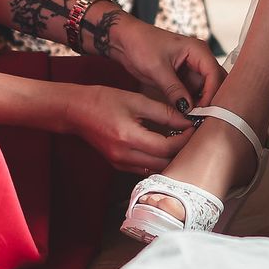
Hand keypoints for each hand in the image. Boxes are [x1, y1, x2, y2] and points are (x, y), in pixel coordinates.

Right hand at [59, 83, 199, 171]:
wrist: (75, 111)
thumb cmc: (102, 101)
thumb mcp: (135, 100)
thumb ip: (163, 111)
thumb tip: (186, 119)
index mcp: (128, 137)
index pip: (166, 147)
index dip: (184, 139)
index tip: (194, 128)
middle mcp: (124, 156)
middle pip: (163, 163)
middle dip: (180, 151)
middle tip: (192, 137)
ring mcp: (120, 164)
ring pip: (155, 169)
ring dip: (169, 158)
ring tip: (180, 142)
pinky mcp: (118, 165)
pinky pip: (144, 168)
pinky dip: (156, 160)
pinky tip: (164, 148)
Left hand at [105, 14, 222, 113]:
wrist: (125, 40)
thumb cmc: (141, 44)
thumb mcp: (157, 68)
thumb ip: (174, 89)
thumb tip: (187, 109)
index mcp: (197, 50)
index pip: (214, 74)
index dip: (211, 94)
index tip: (203, 111)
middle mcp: (199, 59)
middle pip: (215, 82)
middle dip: (210, 100)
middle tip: (202, 118)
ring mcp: (191, 69)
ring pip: (205, 90)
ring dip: (201, 104)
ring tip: (194, 119)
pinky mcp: (182, 78)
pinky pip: (192, 93)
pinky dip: (191, 104)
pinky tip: (187, 115)